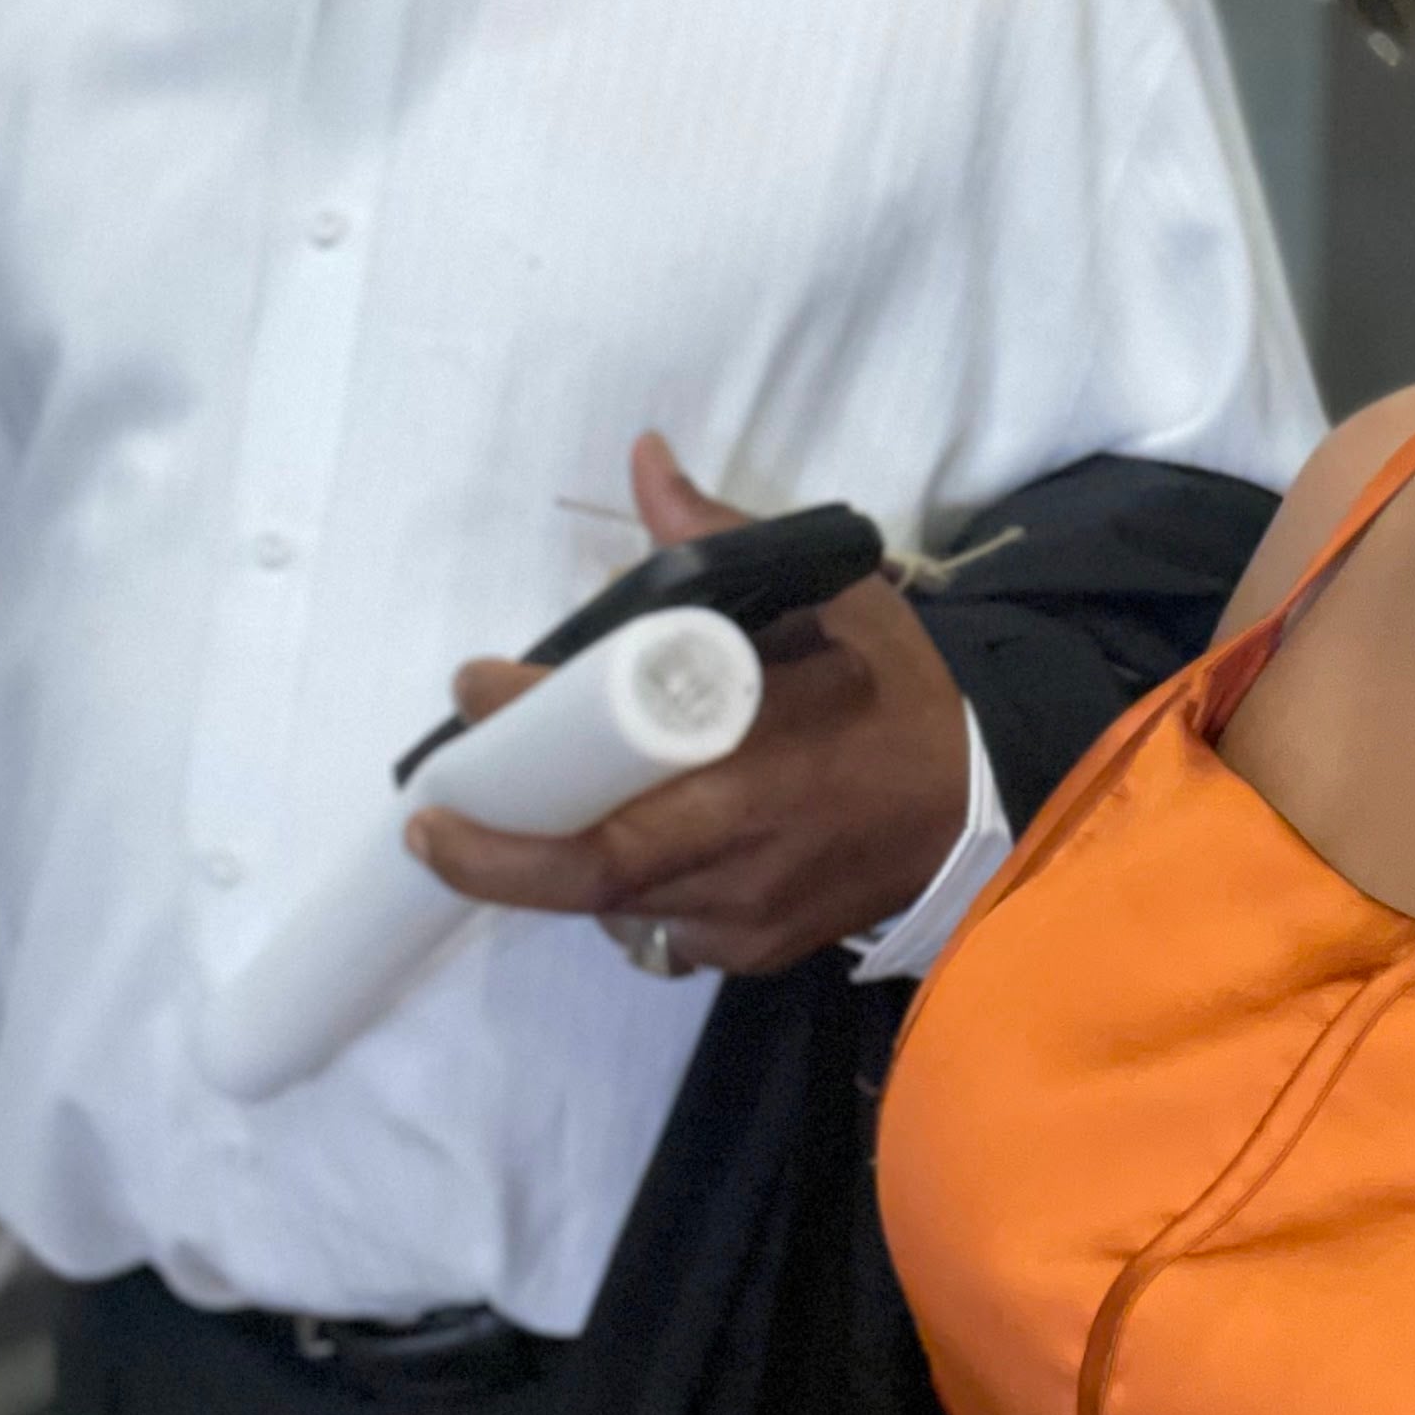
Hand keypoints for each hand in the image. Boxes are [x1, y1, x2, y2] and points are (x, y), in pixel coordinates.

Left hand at [411, 436, 967, 974]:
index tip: (476, 686)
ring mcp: (752, 917)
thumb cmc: (900, 690)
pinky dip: (617, 891)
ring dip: (551, 867)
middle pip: (596, 873)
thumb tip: (646, 463)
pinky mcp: (757, 951)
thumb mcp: (835, 599)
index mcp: (768, 759)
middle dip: (495, 855)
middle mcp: (750, 853)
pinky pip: (657, 929)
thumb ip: (727, 542)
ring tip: (506, 815)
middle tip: (430, 818)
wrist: (984, 803)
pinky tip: (607, 845)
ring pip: (617, 906)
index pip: (625, 769)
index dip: (539, 734)